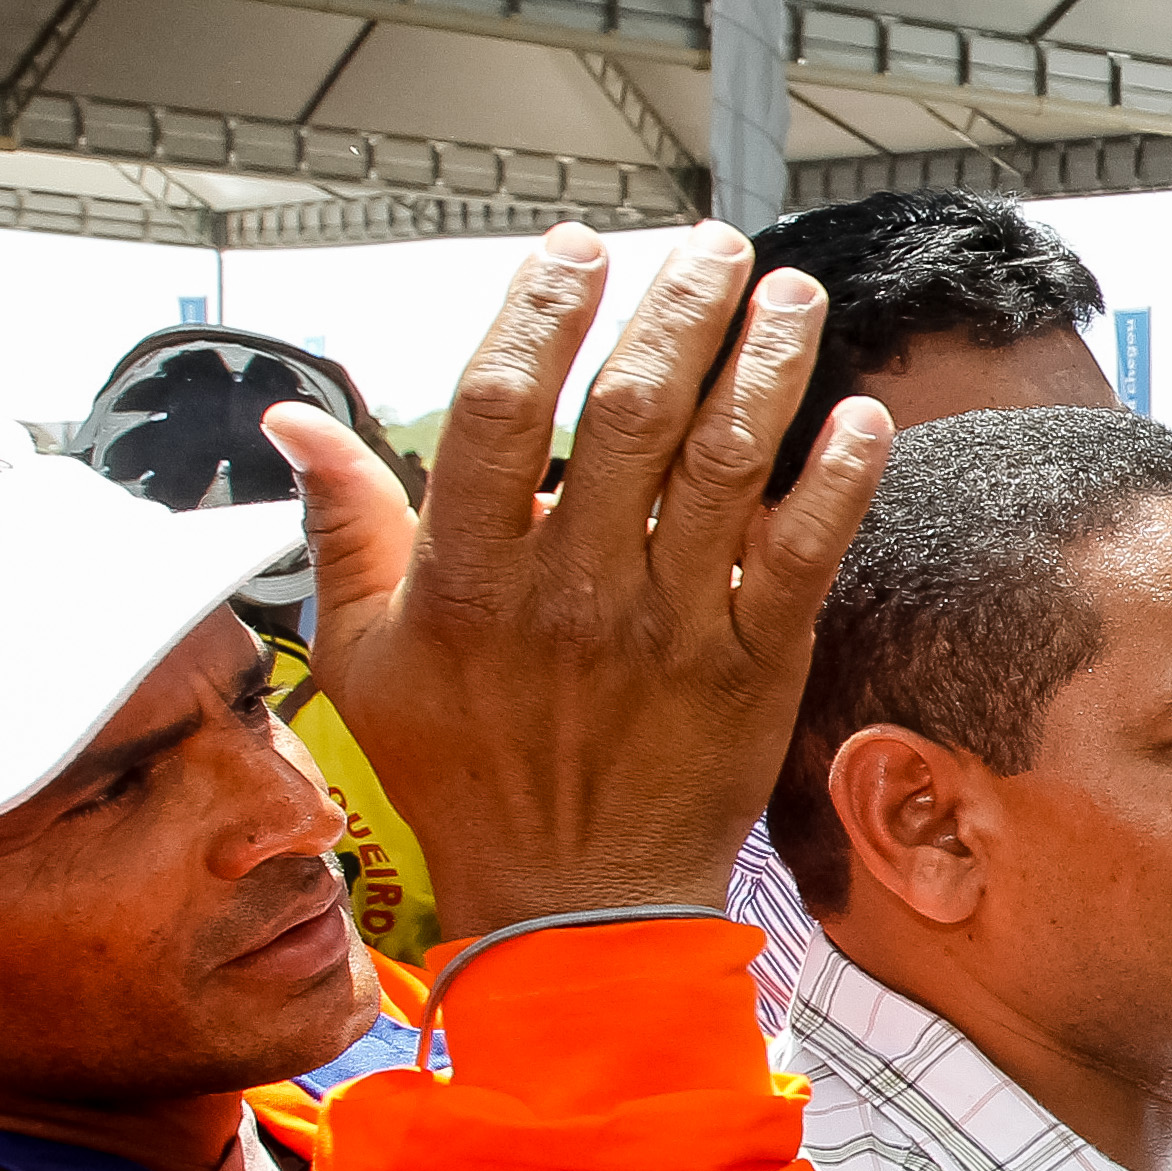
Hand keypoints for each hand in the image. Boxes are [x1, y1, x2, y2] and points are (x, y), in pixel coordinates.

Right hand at [264, 220, 891, 938]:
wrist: (575, 904)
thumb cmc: (467, 778)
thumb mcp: (366, 659)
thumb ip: (343, 529)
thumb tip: (295, 424)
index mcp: (471, 578)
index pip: (495, 409)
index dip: (539, 314)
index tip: (578, 251)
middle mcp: (574, 589)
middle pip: (630, 413)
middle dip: (679, 312)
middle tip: (716, 249)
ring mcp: (670, 626)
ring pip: (727, 466)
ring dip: (768, 367)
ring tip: (794, 299)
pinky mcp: (753, 665)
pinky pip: (804, 555)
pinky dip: (838, 482)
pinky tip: (860, 417)